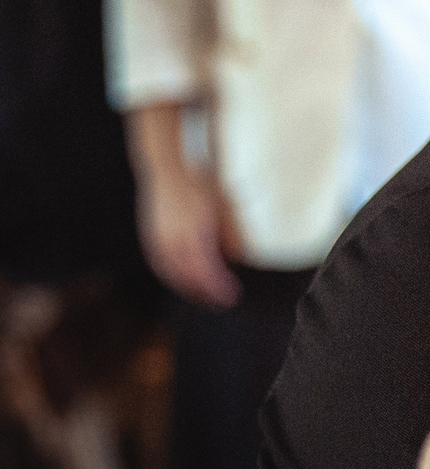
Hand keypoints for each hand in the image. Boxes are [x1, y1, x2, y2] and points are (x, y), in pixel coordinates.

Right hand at [134, 156, 236, 309]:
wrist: (168, 167)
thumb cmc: (199, 182)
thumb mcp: (223, 206)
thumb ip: (231, 233)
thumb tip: (239, 257)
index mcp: (193, 232)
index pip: (206, 271)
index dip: (219, 287)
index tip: (232, 294)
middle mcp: (173, 239)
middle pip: (189, 278)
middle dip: (206, 293)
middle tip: (223, 301)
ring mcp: (159, 238)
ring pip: (172, 274)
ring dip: (189, 289)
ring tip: (205, 296)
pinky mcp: (151, 236)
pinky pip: (160, 264)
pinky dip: (172, 277)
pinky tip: (183, 281)